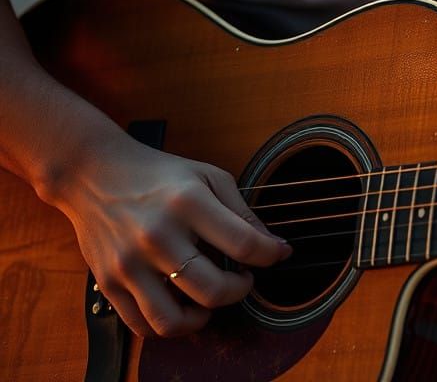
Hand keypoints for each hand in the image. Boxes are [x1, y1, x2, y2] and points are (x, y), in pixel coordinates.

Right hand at [50, 132, 290, 338]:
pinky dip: (170, 326)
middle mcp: (158, 235)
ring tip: (211, 301)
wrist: (95, 174)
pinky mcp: (108, 283)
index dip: (271, 254)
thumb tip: (270, 244)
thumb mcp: (207, 176)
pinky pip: (143, 325)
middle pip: (212, 289)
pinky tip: (182, 306)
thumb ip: (240, 210)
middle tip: (243, 279)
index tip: (279, 254)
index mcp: (188, 203)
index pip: (243, 243)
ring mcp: (129, 263)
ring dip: (204, 318)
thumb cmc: (159, 174)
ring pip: (174, 320)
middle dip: (240, 290)